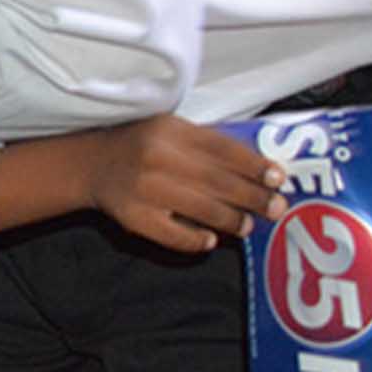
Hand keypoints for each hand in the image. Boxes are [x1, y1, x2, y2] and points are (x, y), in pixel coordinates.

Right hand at [84, 117, 286, 252]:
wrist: (92, 164)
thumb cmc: (142, 146)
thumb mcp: (170, 130)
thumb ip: (207, 145)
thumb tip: (258, 171)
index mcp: (170, 131)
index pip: (222, 148)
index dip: (254, 165)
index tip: (278, 178)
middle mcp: (158, 158)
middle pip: (219, 181)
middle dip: (254, 197)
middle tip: (276, 208)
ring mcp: (145, 190)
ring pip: (204, 210)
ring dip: (233, 221)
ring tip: (247, 226)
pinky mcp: (135, 217)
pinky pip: (176, 235)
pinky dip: (198, 240)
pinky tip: (210, 239)